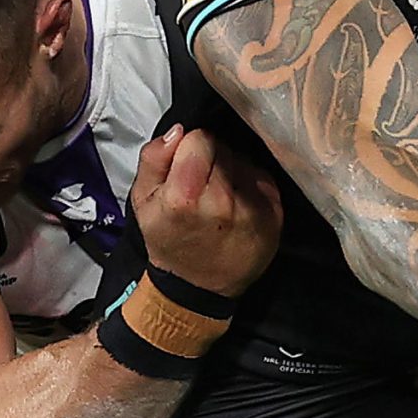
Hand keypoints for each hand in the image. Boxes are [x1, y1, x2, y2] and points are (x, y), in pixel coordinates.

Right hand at [133, 126, 282, 297]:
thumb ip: (153, 158)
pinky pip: (262, 177)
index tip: (186, 169)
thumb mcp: (142, 200)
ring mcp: (254, 209)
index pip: (200, 138)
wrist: (198, 287)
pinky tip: (237, 204)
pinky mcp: (275, 215)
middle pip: (224, 147)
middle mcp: (224, 202)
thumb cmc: (168, 239)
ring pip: (244, 160)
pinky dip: (249, 184)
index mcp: (185, 196)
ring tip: (219, 197)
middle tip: (201, 186)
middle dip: (211, 159)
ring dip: (231, 171)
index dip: (191, 149)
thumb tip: (179, 130)